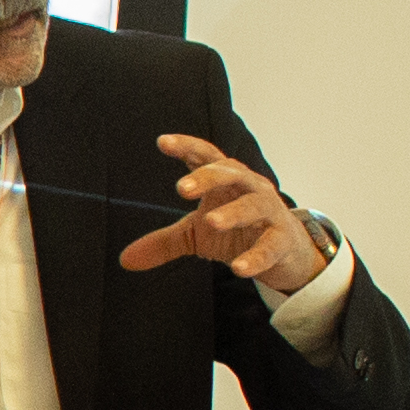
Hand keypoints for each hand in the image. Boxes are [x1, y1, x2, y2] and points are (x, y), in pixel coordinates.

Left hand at [121, 134, 333, 295]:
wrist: (284, 253)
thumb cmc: (238, 232)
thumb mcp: (197, 235)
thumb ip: (164, 242)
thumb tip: (125, 259)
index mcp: (227, 181)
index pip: (207, 157)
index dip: (187, 147)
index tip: (162, 142)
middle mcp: (250, 189)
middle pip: (231, 173)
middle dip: (208, 177)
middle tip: (182, 188)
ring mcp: (270, 213)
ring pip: (254, 205)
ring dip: (233, 212)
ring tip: (211, 221)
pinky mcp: (283, 240)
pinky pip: (270, 246)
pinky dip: (256, 256)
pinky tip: (238, 268)